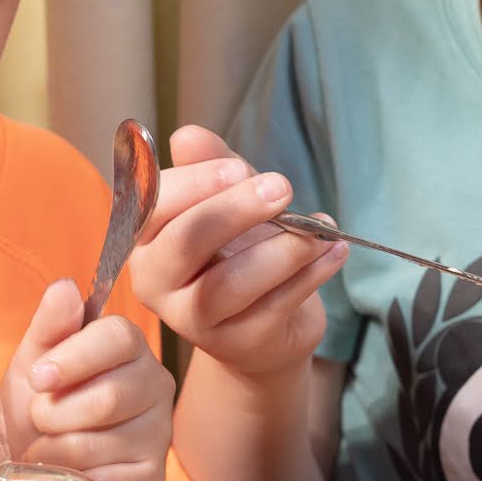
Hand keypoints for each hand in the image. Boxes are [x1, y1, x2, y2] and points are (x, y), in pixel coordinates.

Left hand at [2, 279, 175, 480]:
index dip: (75, 357)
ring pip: (99, 443)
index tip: (39, 377)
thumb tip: (65, 287)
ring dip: (55, 450)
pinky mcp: (151, 480)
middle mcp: (155, 385)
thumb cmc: (42, 414)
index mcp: (128, 348)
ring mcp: (159, 434)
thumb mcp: (34, 364)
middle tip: (40, 419)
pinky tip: (70, 477)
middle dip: (56, 413)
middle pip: (109, 395)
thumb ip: (50, 327)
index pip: (119, 337)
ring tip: (50, 448)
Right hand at [128, 125, 344, 376]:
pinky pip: (273, 308)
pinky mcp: (236, 345)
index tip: (240, 168)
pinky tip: (334, 252)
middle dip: (236, 210)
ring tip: (319, 230)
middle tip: (282, 187)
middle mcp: (157, 283)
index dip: (196, 184)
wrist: (264, 328)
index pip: (154, 205)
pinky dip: (310, 276)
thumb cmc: (239, 252)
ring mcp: (193, 320)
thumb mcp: (228, 199)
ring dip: (282, 250)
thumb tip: (187, 135)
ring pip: (229, 283)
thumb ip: (211, 166)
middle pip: (185, 243)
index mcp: (147, 239)